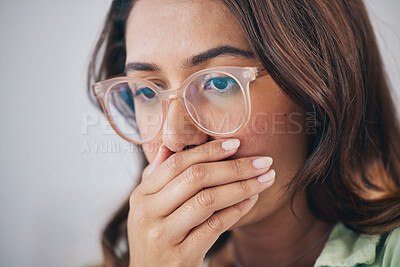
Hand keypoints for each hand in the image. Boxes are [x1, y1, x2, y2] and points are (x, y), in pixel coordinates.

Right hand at [128, 139, 274, 266]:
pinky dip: (237, 210)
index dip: (209, 151)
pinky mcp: (180, 256)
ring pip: (208, 200)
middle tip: (263, 162)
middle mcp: (148, 213)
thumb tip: (168, 147)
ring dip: (242, 186)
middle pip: (196, 178)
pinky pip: (215, 226)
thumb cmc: (156, 238)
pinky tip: (252, 201)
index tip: (236, 144)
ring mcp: (163, 235)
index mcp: (141, 195)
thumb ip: (157, 177)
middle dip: (234, 167)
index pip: (177, 163)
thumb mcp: (148, 207)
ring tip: (265, 178)